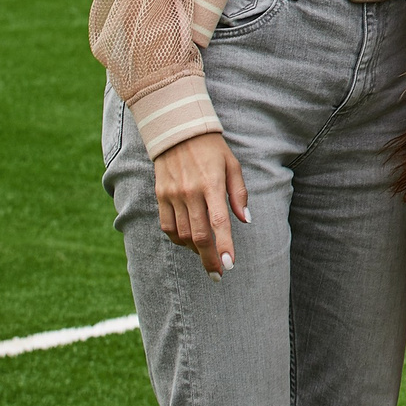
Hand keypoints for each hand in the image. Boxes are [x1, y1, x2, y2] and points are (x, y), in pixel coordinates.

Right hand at [152, 132, 248, 275]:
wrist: (178, 132)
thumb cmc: (212, 149)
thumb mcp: (232, 165)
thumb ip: (239, 194)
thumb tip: (245, 220)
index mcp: (211, 184)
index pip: (218, 222)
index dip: (224, 246)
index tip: (230, 265)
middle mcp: (190, 192)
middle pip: (199, 235)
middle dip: (209, 259)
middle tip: (218, 274)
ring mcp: (173, 195)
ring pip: (182, 234)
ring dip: (195, 250)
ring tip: (206, 254)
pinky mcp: (160, 196)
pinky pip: (167, 226)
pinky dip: (178, 239)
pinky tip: (188, 241)